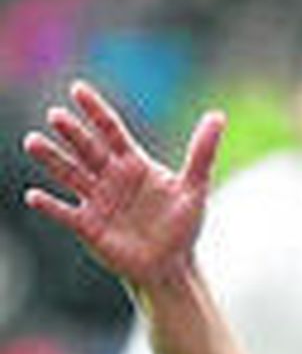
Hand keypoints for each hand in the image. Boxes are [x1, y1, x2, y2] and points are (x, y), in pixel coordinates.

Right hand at [21, 80, 224, 289]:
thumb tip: (217, 116)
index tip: (78, 89)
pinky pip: (65, 213)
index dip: (96, 111)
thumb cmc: (182, 225)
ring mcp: (97, 200)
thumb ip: (201, 152)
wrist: (172, 265)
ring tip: (33, 142)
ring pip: (70, 175)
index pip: (111, 130)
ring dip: (52, 160)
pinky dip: (50, 205)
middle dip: (72, 133)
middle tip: (56, 115)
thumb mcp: (194, 187)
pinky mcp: (88, 226)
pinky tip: (35, 196)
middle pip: (88, 149)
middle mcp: (110, 177)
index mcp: (133, 164)